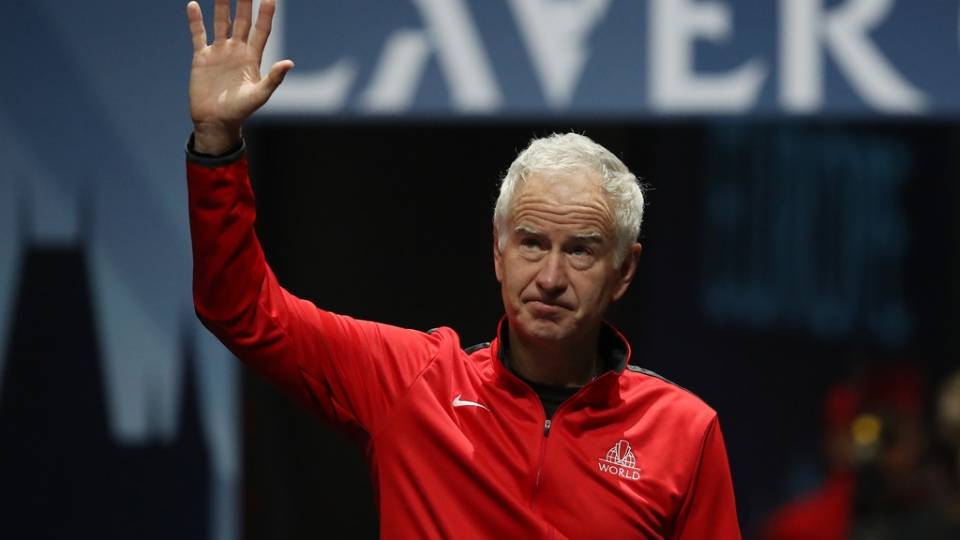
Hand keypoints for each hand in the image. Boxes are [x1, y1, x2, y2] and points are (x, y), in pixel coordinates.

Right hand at [187, 0, 293, 153]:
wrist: (216, 122)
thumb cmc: (240, 111)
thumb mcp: (259, 95)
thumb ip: (273, 78)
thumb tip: (289, 63)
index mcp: (252, 58)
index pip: (261, 30)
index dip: (266, 13)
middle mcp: (237, 51)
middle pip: (242, 20)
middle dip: (245, 2)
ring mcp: (219, 52)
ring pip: (220, 22)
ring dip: (222, 5)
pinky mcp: (202, 57)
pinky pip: (198, 35)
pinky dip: (196, 21)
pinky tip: (194, 4)